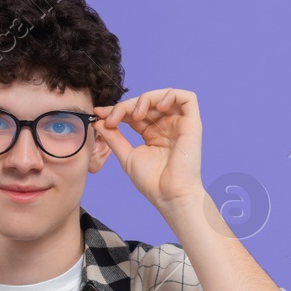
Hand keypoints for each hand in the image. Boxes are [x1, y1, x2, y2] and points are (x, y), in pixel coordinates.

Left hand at [93, 88, 208, 217]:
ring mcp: (179, 124)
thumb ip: (113, 137)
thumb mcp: (127, 155)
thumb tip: (98, 120)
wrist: (169, 195)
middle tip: (112, 118)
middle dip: (126, 105)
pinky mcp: (192, 123)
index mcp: (151, 134)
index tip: (100, 114)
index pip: (134, 113)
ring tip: (135, 115)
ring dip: (146, 99)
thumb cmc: (152, 182)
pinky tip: (158, 107)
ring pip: (164, 96)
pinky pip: (187, 98)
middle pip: (146, 102)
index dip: (117, 110)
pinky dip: (170, 96)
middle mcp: (166, 126)